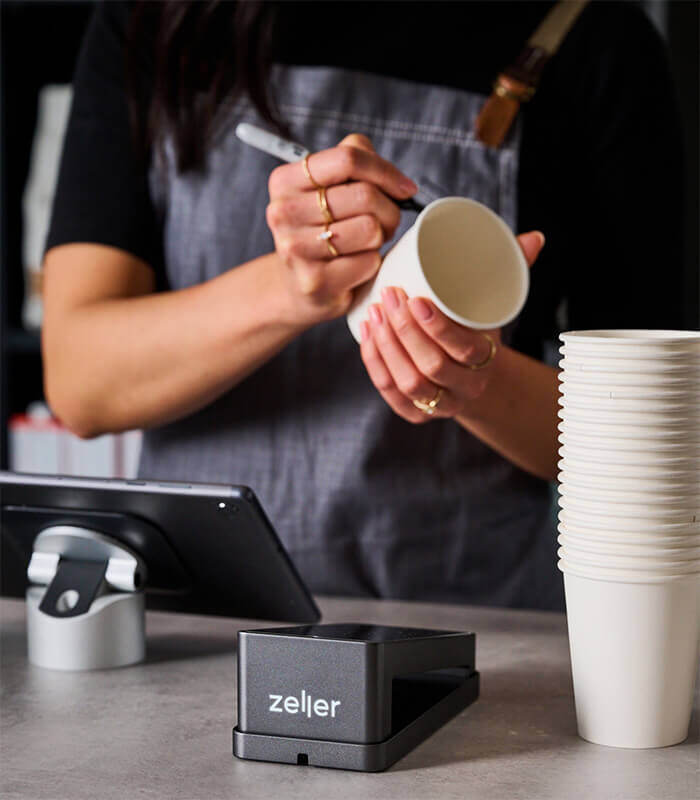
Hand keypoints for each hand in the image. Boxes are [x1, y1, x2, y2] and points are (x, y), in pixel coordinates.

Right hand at [266, 133, 416, 326]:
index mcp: (285, 181)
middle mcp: (284, 213)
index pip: (348, 158)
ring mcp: (295, 248)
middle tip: (384, 223)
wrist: (299, 285)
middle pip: (365, 195)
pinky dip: (372, 264)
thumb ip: (356, 160)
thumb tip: (399, 183)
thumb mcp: (329, 187)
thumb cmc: (322, 230)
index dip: (385, 172)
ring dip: (380, 237)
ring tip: (367, 243)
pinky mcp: (315, 281)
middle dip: (389, 210)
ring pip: (370, 228)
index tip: (404, 189)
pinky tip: (357, 266)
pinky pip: (369, 262)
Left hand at [359, 231, 544, 422]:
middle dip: (405, 331)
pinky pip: (390, 393)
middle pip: (431, 366)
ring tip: (374, 313)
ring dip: (386, 347)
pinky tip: (366, 336)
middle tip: (389, 297)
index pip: (463, 348)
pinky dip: (374, 364)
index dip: (437, 327)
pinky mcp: (414, 413)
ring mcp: (439, 404)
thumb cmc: (479, 331)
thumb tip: (534, 237)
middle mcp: (465, 387)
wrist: (474, 378)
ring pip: (408, 382)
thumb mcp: (496, 305)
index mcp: (486, 360)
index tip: (415, 299)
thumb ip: (512, 271)